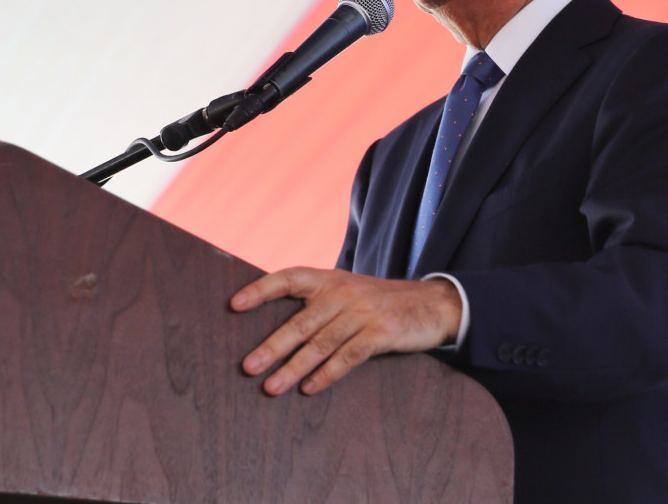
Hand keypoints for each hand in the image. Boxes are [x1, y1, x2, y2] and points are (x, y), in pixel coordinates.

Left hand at [231, 268, 461, 395]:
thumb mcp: (348, 291)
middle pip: (300, 322)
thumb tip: (275, 330)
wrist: (433, 303)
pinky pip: (349, 357)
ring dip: (294, 368)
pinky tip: (309, 388)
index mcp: (328, 279)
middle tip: (248, 367)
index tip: (234, 305)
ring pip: (321, 343)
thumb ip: (317, 303)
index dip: (260, 290)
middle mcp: (343, 292)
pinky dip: (327, 374)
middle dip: (272, 347)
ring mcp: (363, 312)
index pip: (288, 278)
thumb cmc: (379, 303)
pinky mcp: (382, 333)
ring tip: (271, 387)